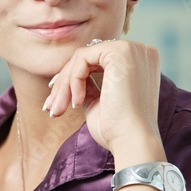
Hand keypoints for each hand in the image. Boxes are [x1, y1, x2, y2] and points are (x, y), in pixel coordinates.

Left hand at [42, 39, 162, 156]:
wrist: (132, 142)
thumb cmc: (117, 129)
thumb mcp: (99, 102)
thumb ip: (89, 85)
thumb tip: (72, 77)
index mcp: (138, 62)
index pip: (97, 61)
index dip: (72, 77)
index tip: (56, 98)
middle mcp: (139, 51)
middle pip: (88, 58)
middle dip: (64, 82)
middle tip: (51, 107)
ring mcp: (131, 49)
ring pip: (81, 58)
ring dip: (65, 84)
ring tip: (57, 109)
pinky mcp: (121, 52)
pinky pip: (82, 59)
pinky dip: (73, 80)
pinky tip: (77, 102)